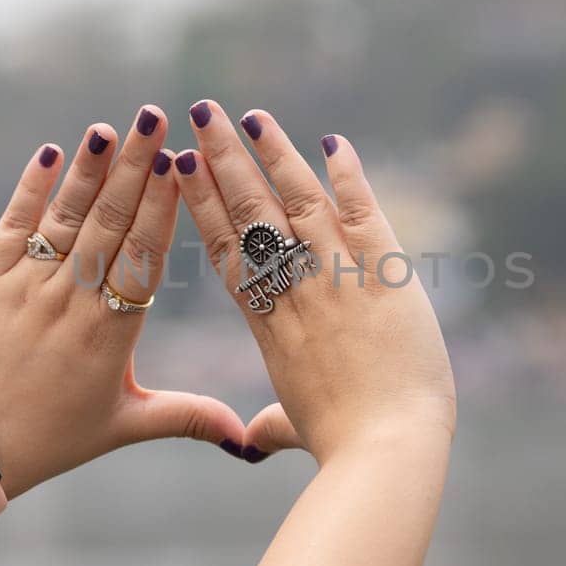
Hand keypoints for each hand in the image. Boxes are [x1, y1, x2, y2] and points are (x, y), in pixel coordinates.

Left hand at [0, 106, 245, 496]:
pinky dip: (33, 187)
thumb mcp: (122, 427)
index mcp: (110, 333)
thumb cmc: (49, 439)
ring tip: (113, 127)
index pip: (144, 256)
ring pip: (66, 216)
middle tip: (156, 116)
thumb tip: (243, 440)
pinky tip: (52, 152)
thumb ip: (186, 417)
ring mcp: (26, 287)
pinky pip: (14, 225)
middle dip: (135, 166)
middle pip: (110, 222)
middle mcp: (70, 302)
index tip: (180, 163)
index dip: (162, 207)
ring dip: (91, 168)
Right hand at [171, 102, 455, 464]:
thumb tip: (249, 444)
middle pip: (249, 214)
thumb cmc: (342, 444)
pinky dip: (349, 176)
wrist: (384, 450)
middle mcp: (294, 291)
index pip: (225, 251)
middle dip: (223, 161)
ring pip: (297, 202)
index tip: (181, 167)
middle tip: (200, 116)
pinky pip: (363, 213)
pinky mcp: (383, 275)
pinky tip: (332, 142)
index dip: (201, 205)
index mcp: (267, 325)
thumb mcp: (296, 428)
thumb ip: (270, 425)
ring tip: (246, 115)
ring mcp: (338, 278)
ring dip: (272, 154)